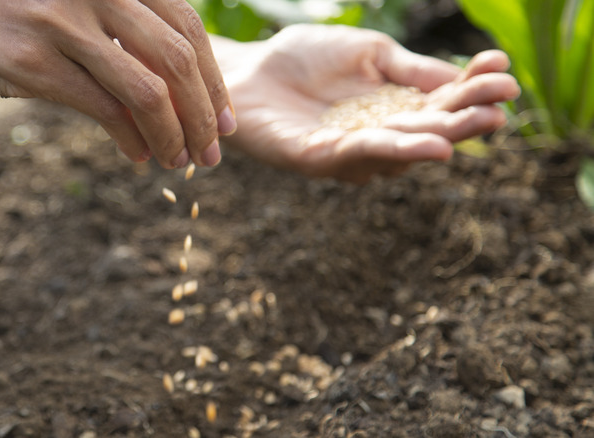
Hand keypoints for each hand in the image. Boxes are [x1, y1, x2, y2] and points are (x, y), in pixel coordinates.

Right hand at [0, 0, 234, 167]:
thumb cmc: (13, 11)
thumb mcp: (78, 3)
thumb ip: (126, 30)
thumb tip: (180, 87)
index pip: (189, 27)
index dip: (215, 80)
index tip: (225, 120)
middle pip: (178, 60)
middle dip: (204, 114)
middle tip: (213, 151)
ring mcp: (65, 24)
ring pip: (148, 91)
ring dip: (175, 135)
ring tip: (182, 162)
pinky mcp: (35, 63)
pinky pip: (105, 111)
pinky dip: (133, 141)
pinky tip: (141, 158)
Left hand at [213, 24, 519, 182]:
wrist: (247, 69)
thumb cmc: (305, 58)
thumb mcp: (369, 54)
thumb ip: (409, 68)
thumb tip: (463, 76)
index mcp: (394, 107)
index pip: (443, 102)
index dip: (473, 88)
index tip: (503, 69)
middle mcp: (378, 135)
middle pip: (428, 132)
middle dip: (466, 120)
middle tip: (500, 108)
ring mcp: (349, 152)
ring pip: (399, 150)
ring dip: (435, 139)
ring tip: (470, 128)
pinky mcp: (316, 160)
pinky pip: (357, 155)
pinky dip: (392, 149)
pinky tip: (425, 144)